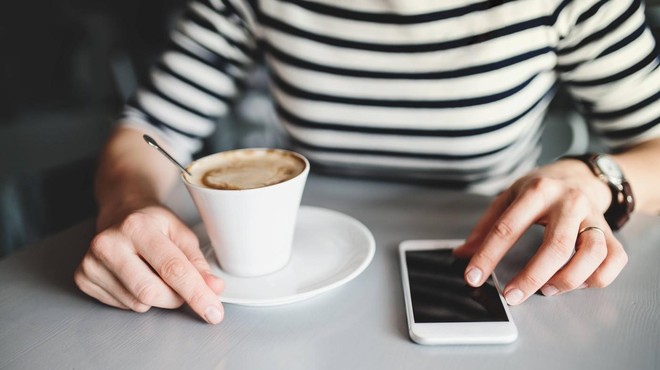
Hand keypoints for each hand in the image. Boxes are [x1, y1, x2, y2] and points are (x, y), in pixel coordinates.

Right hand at [74, 205, 224, 323]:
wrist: (121, 211)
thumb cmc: (152, 223)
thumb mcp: (181, 233)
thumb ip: (198, 263)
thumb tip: (214, 288)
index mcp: (137, 226)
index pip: (172, 269)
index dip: (196, 294)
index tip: (213, 311)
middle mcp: (109, 243)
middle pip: (151, 292)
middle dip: (176, 298)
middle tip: (183, 288)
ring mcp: (91, 262)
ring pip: (137, 303)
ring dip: (157, 298)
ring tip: (153, 272)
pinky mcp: (83, 278)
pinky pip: (122, 306)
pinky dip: (137, 298)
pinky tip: (136, 276)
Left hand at [453, 160, 627, 304]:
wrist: (580, 175)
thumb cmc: (540, 189)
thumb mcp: (508, 197)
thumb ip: (485, 226)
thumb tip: (461, 254)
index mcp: (537, 191)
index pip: (508, 227)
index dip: (488, 255)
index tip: (474, 277)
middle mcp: (569, 202)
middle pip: (556, 245)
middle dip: (532, 277)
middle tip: (512, 296)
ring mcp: (593, 217)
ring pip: (592, 253)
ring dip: (569, 279)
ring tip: (547, 290)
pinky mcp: (611, 231)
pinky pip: (614, 259)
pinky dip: (598, 277)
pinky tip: (578, 282)